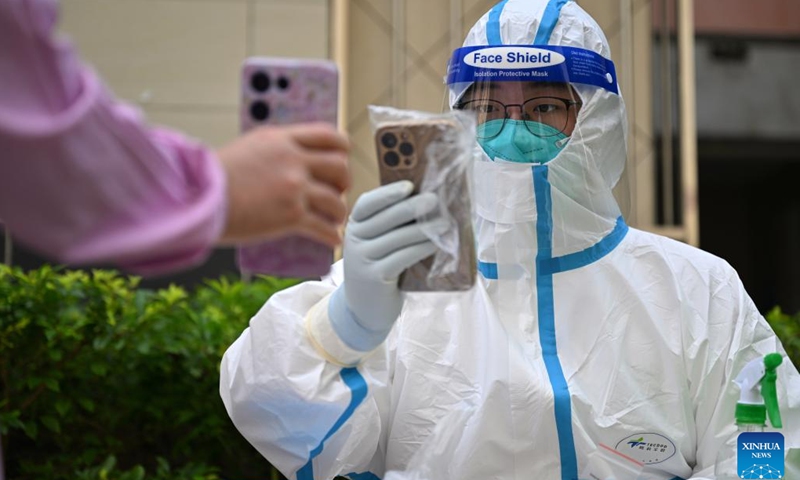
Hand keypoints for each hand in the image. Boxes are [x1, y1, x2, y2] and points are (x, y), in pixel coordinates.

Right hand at [215, 123, 349, 246]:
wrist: (199, 199)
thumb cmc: (214, 178)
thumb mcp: (248, 148)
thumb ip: (276, 151)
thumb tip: (294, 162)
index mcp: (282, 139)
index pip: (328, 134)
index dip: (341, 148)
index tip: (341, 158)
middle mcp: (293, 160)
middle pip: (340, 167)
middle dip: (343, 182)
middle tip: (336, 191)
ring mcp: (294, 188)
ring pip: (336, 200)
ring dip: (338, 212)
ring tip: (333, 218)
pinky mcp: (291, 216)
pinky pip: (324, 227)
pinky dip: (332, 235)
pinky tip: (333, 239)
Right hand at [328, 181, 441, 350]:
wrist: (363, 309)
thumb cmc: (378, 268)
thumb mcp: (376, 244)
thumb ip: (391, 225)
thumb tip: (427, 203)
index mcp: (355, 225)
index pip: (367, 203)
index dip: (388, 193)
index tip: (409, 186)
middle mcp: (354, 239)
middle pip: (386, 218)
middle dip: (413, 207)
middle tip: (436, 200)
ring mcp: (362, 259)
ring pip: (398, 238)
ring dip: (424, 230)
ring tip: (445, 225)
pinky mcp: (375, 277)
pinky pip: (403, 257)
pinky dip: (421, 249)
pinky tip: (436, 245)